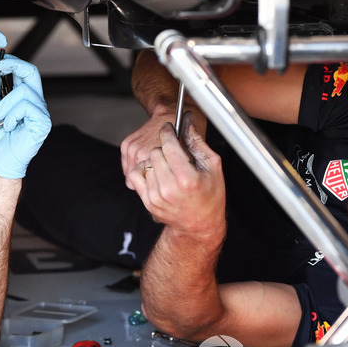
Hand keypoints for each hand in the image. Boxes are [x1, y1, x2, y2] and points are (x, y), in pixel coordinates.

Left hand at [0, 56, 50, 178]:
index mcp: (24, 98)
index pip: (25, 72)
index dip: (12, 62)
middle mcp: (36, 102)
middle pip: (32, 72)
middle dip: (14, 66)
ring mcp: (41, 112)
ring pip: (23, 92)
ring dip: (4, 104)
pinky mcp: (43, 123)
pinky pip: (26, 107)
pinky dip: (12, 115)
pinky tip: (8, 127)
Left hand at [128, 113, 225, 237]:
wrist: (199, 225)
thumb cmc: (211, 195)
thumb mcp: (213, 166)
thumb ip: (197, 142)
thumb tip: (186, 120)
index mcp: (187, 179)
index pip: (168, 146)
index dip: (167, 133)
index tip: (168, 128)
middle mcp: (169, 189)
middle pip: (155, 153)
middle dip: (163, 149)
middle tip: (173, 153)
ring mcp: (156, 197)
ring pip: (145, 163)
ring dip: (155, 161)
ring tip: (167, 166)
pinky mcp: (147, 202)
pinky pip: (134, 176)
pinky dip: (143, 171)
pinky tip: (155, 173)